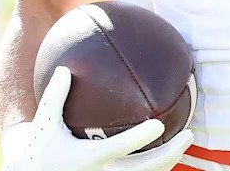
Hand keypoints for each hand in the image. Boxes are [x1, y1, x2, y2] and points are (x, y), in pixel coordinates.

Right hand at [0, 67, 193, 170]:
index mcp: (88, 159)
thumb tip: (65, 68)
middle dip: (170, 155)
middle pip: (143, 170)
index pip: (120, 149)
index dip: (140, 138)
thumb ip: (55, 95)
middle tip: (189, 135)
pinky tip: (168, 153)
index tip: (159, 124)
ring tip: (185, 143)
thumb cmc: (40, 149)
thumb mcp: (44, 122)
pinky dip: (156, 168)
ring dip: (169, 162)